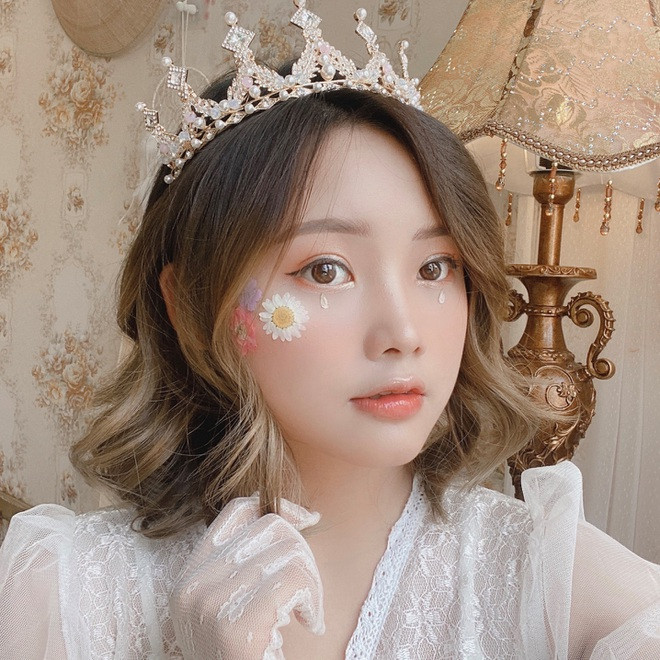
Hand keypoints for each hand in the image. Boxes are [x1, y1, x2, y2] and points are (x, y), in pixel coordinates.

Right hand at [169, 496, 324, 658]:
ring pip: (289, 551)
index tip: (305, 519)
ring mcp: (210, 605)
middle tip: (307, 588)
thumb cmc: (245, 654)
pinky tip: (307, 624)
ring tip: (306, 611)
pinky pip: (295, 580)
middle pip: (270, 527)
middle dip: (303, 552)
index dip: (277, 506)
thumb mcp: (231, 604)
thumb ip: (245, 563)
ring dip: (312, 582)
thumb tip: (288, 515)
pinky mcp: (236, 626)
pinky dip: (313, 600)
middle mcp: (192, 586)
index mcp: (188, 576)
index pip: (236, 511)